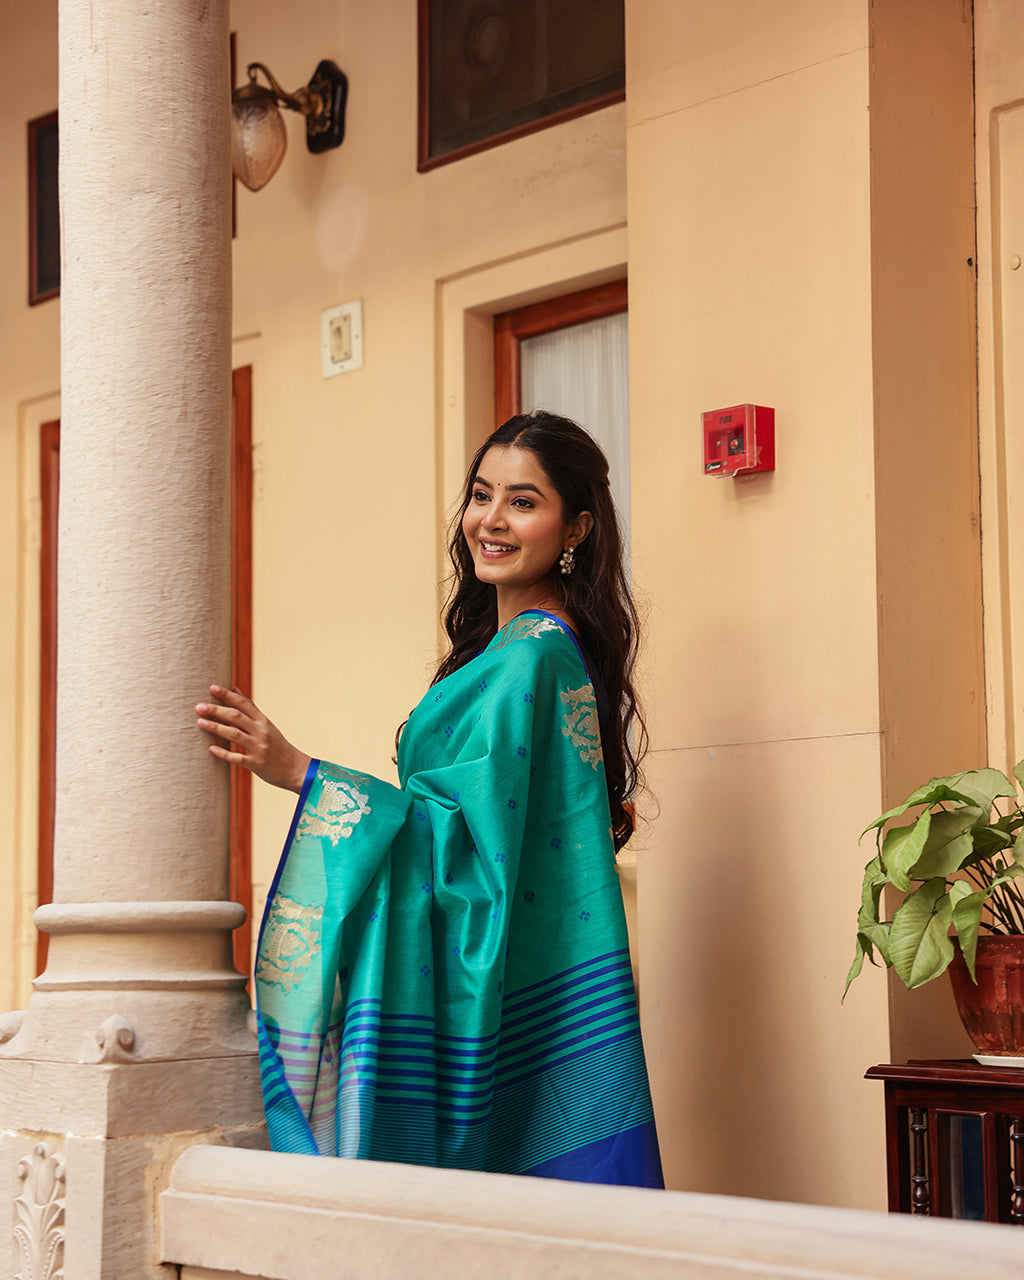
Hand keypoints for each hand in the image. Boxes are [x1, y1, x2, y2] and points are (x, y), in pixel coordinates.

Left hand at [196, 685, 310, 792]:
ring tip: (199, 722)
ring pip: (234, 735)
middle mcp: (261, 732)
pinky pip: (237, 758)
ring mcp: (259, 748)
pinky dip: (224, 753)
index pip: (243, 704)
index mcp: (263, 721)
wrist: (295, 768)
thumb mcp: (266, 724)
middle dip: (216, 711)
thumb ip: (250, 708)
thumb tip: (234, 688)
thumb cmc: (277, 745)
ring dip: (216, 728)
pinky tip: (211, 748)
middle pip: (236, 717)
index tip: (212, 688)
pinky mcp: (256, 764)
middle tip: (199, 706)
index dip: (227, 695)